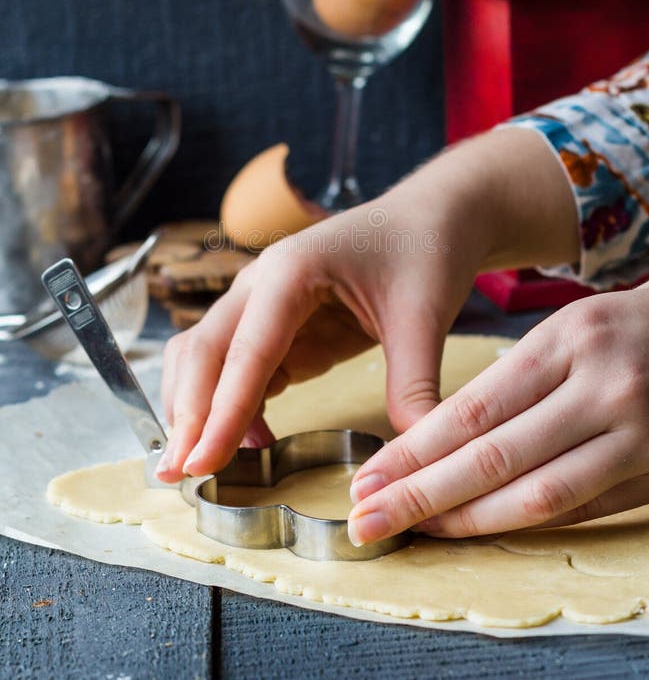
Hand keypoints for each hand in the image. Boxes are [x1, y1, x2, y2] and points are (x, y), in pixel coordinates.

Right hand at [157, 127, 577, 483]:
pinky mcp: (276, 323)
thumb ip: (412, 385)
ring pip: (206, 357)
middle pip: (204, 351)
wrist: (429, 217)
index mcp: (291, 271)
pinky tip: (252, 439)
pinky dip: (230, 403)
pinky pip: (237, 366)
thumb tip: (409, 460)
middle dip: (187, 414)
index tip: (199, 462)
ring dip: (197, 408)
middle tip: (175, 474)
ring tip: (205, 464)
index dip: (221, 412)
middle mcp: (262, 282)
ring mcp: (263, 301)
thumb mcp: (424, 316)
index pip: (246, 352)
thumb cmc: (424, 251)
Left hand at [348, 283, 648, 544]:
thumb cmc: (617, 328)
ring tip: (417, 531)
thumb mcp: (560, 330)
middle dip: (422, 496)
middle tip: (367, 520)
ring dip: (469, 522)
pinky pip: (582, 510)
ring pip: (540, 497)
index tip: (368, 479)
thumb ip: (507, 384)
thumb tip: (432, 442)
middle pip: (496, 459)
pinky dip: (527, 523)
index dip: (413, 453)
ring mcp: (638, 437)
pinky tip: (482, 528)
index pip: (474, 411)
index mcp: (568, 342)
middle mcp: (603, 390)